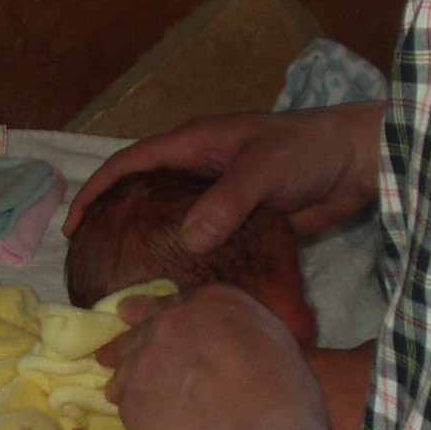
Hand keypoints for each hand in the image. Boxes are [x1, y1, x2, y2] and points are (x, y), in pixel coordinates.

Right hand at [63, 104, 384, 253]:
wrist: (358, 162)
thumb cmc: (309, 151)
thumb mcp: (264, 171)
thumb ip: (226, 202)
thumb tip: (188, 239)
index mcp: (193, 144)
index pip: (128, 163)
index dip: (95, 191)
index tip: (72, 226)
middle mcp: (199, 166)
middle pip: (142, 192)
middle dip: (113, 220)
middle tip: (91, 260)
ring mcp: (219, 194)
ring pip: (170, 219)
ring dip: (148, 243)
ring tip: (125, 279)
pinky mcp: (241, 219)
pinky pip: (202, 239)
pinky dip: (184, 258)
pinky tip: (177, 286)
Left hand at [98, 284, 331, 429]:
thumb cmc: (287, 404)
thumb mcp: (276, 346)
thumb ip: (241, 332)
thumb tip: (225, 342)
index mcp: (213, 303)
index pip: (176, 302)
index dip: (157, 312)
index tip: (134, 313)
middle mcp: (173, 323)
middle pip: (145, 329)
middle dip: (137, 341)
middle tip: (115, 351)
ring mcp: (146, 360)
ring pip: (126, 363)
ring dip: (127, 373)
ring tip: (119, 388)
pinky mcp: (131, 400)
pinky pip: (125, 398)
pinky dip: (131, 406)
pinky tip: (140, 419)